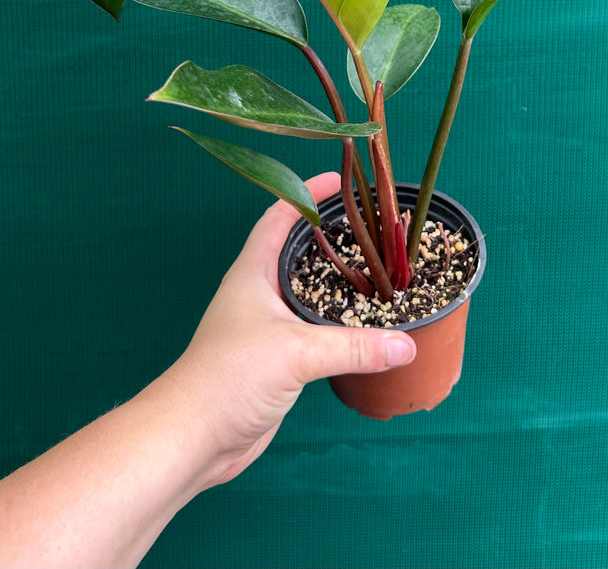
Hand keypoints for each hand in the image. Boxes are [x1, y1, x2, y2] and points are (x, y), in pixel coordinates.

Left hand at [164, 172, 416, 485]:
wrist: (193, 438)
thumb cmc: (228, 379)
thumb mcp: (296, 353)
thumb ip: (353, 346)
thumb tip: (406, 344)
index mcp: (252, 273)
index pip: (280, 217)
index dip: (307, 193)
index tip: (339, 179)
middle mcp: (257, 292)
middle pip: (296, 250)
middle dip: (330, 234)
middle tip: (369, 226)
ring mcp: (265, 326)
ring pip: (306, 291)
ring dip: (335, 280)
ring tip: (375, 270)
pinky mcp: (275, 359)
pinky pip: (312, 329)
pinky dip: (337, 322)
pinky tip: (361, 326)